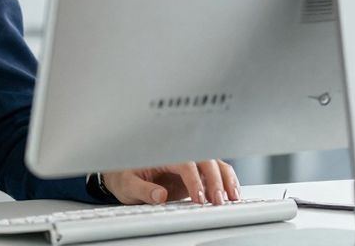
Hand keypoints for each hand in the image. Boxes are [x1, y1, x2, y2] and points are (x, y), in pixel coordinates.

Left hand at [102, 160, 240, 205]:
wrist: (121, 176)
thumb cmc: (123, 176)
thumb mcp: (126, 184)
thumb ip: (142, 189)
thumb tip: (158, 195)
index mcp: (161, 153)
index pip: (184, 162)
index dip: (194, 179)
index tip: (199, 197)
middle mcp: (178, 155)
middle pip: (204, 160)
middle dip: (215, 179)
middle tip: (219, 200)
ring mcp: (188, 164)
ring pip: (214, 164)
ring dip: (226, 179)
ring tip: (233, 198)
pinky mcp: (194, 174)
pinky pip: (215, 173)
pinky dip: (226, 181)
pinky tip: (232, 194)